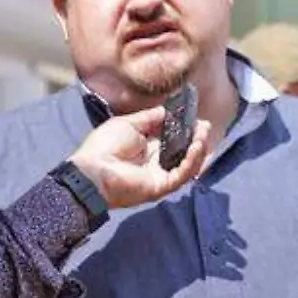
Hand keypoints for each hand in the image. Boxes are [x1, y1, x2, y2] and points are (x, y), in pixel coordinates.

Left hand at [69, 106, 211, 208]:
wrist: (93, 170)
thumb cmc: (105, 145)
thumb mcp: (129, 123)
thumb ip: (150, 117)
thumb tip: (167, 111)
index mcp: (147, 147)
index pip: (173, 138)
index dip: (185, 128)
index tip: (195, 117)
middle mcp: (156, 162)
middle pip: (184, 151)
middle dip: (196, 138)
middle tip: (205, 126)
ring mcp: (159, 175)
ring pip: (187, 164)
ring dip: (198, 148)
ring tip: (203, 134)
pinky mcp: (161, 186)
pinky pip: (182, 174)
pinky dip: (191, 161)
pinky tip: (196, 146)